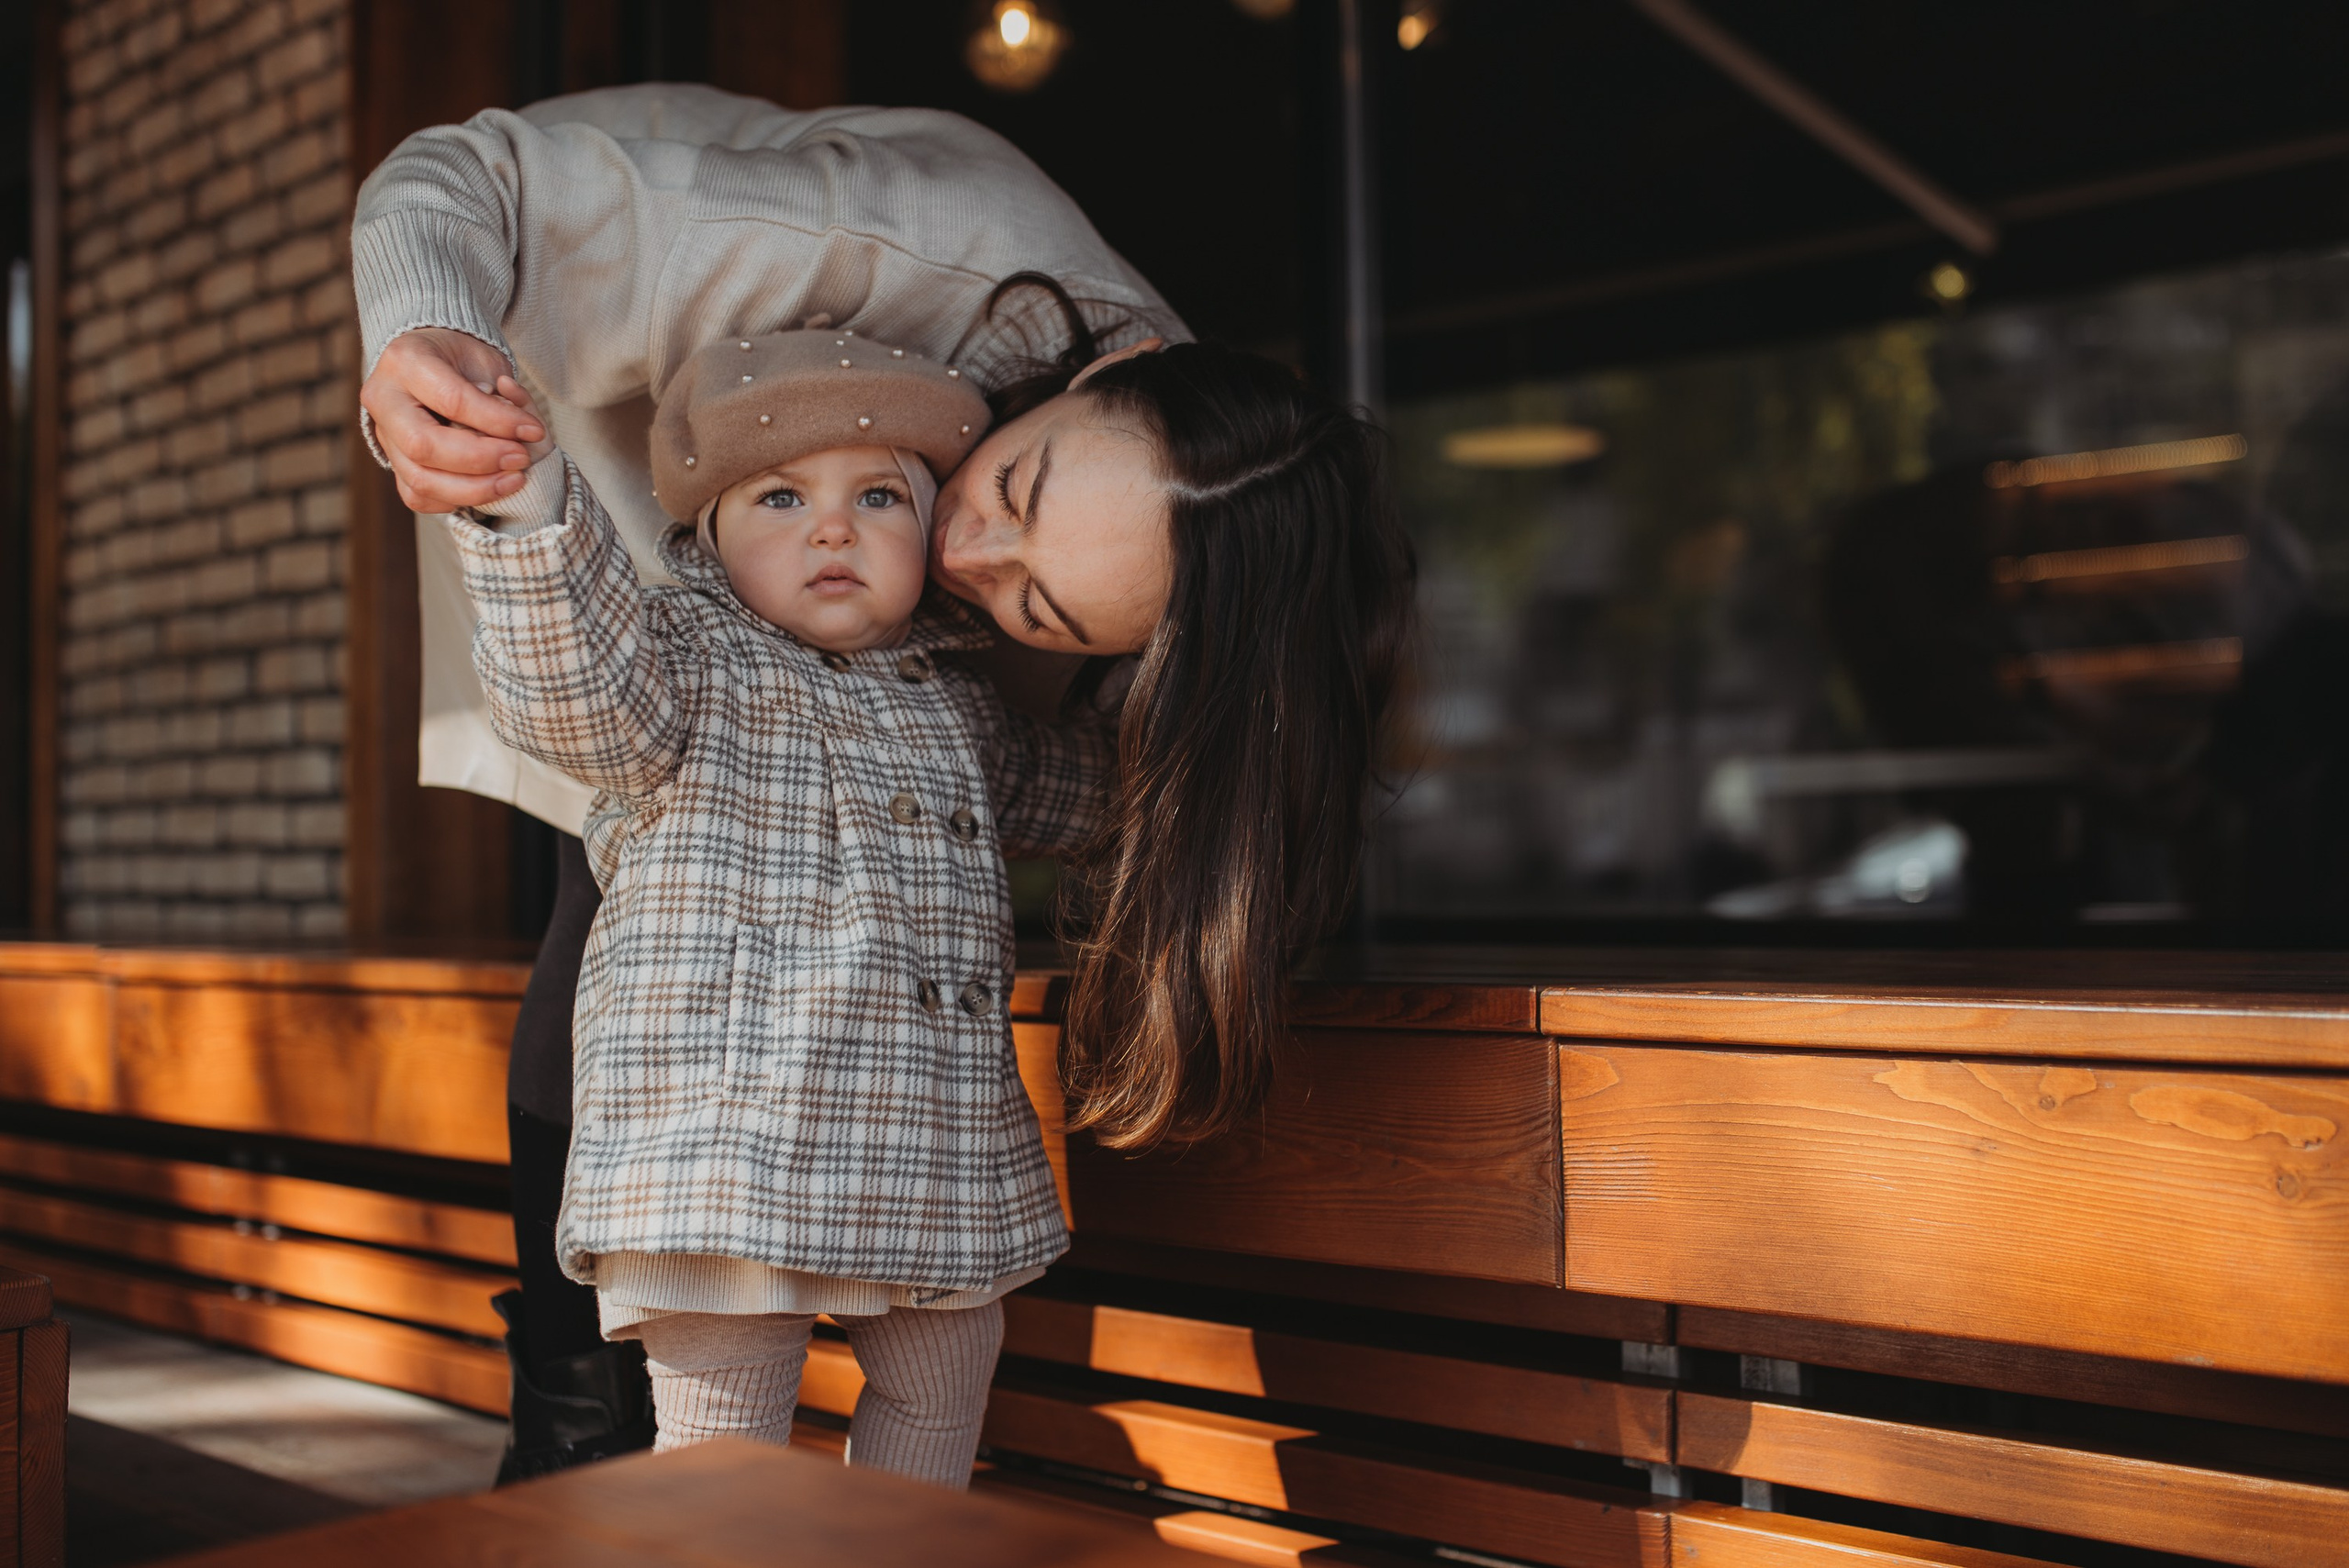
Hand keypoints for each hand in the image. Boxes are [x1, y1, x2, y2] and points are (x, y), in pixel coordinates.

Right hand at [360, 327, 547, 511]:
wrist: (433, 361)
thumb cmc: (463, 359)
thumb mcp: (484, 359)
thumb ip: (501, 394)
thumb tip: (520, 433)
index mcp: (406, 361)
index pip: (451, 401)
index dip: (498, 422)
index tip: (534, 431)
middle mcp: (384, 399)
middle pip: (424, 445)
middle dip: (481, 460)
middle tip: (520, 460)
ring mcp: (383, 434)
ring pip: (419, 480)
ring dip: (474, 489)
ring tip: (512, 480)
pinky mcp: (392, 462)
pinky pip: (417, 495)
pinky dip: (455, 499)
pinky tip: (485, 489)